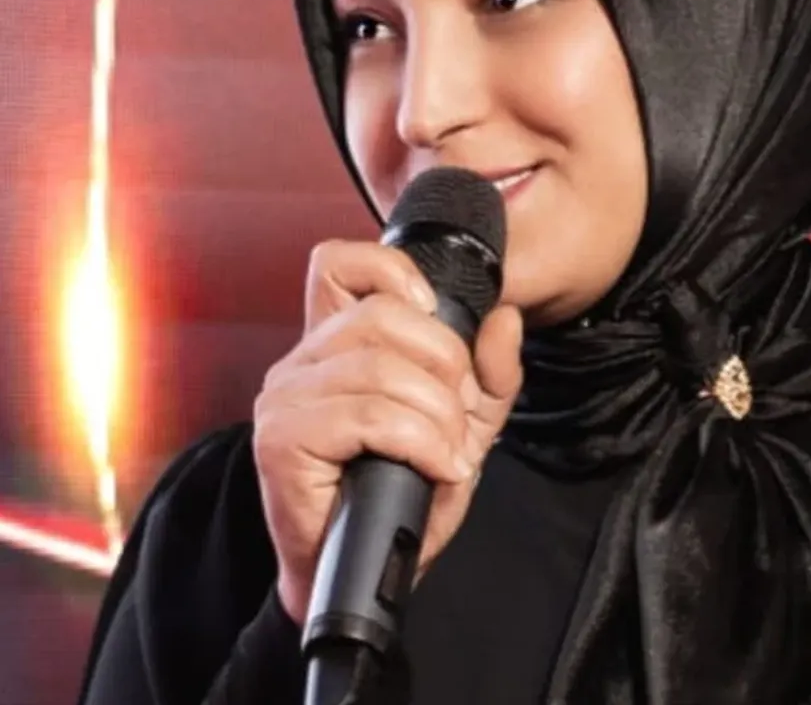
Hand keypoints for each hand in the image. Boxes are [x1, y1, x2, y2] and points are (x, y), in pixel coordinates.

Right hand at [251, 239, 522, 624]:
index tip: (438, 324)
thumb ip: (489, 376)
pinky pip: (369, 416)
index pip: (340, 263)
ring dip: (438, 417)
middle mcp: (301, 362)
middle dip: (446, 369)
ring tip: (449, 453)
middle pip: (385, 316)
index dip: (394, 274)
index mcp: (334, 345)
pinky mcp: (282, 440)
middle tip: (458, 420)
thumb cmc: (402, 497)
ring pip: (382, 369)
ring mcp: (286, 398)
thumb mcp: (463, 428)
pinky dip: (422, 442)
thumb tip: (505, 320)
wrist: (366, 569)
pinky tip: (437, 467)